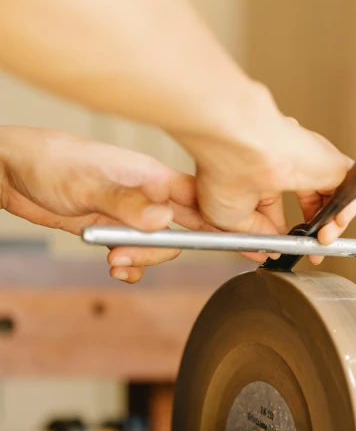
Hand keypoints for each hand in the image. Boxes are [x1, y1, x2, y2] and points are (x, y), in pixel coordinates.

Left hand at [0, 126, 213, 282]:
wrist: (11, 172)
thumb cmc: (48, 162)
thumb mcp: (87, 183)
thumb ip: (127, 202)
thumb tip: (164, 220)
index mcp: (154, 177)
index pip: (204, 199)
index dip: (230, 220)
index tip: (256, 239)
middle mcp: (149, 195)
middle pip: (187, 229)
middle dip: (173, 250)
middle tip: (148, 259)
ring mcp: (132, 214)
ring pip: (160, 247)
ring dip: (141, 260)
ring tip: (112, 260)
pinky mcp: (115, 230)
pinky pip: (137, 256)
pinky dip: (130, 268)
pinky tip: (113, 267)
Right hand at [178, 87, 355, 264]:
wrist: (242, 149)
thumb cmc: (225, 172)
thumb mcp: (232, 222)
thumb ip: (257, 238)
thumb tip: (272, 250)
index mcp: (257, 180)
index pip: (277, 211)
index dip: (287, 234)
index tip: (286, 251)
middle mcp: (284, 169)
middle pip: (310, 204)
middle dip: (314, 233)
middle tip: (313, 252)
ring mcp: (309, 165)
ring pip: (332, 197)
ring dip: (331, 227)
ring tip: (322, 243)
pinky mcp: (330, 163)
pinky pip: (352, 188)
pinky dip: (349, 211)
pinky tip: (334, 227)